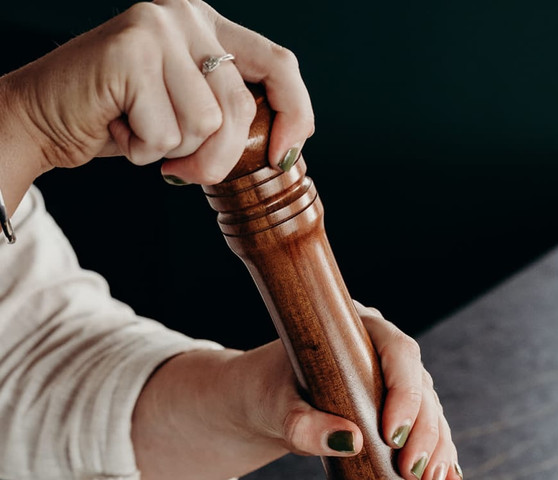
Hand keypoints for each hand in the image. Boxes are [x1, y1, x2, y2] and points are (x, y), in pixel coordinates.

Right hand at [0, 0, 313, 211]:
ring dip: (174, 151)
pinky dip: (143, 149)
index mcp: (209, 26)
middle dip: (219, 158)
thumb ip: (232, 113)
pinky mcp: (131, 50)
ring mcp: (158, 27)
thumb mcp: (192, 113)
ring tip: (141, 132)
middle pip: (241, 106)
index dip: (295, 114)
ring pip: (206, 122)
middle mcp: (187, 15)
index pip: (280, 64)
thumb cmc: (124, 121)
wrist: (47, 118)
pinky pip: (166, 131)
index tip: (285, 156)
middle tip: (185, 170)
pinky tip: (119, 127)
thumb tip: (286, 147)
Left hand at [132, 306, 462, 479]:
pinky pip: (425, 430)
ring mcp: (392, 381)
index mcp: (357, 329)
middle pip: (421, 386)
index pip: (399, 352)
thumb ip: (304, 425)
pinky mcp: (394, 410)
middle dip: (425, 432)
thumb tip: (351, 442)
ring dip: (437, 448)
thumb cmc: (264, 394)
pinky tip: (447, 479)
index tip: (392, 435)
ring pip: (429, 410)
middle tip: (415, 471)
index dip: (405, 392)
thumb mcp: (275, 408)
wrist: (260, 402)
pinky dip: (437, 454)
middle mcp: (382, 351)